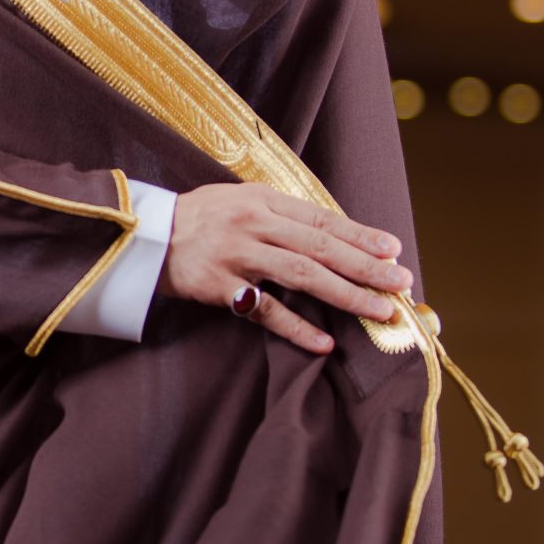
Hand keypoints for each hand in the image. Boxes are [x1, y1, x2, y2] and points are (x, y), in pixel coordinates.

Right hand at [159, 184, 412, 353]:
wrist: (143, 234)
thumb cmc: (199, 217)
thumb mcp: (240, 200)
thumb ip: (281, 215)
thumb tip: (332, 235)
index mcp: (263, 201)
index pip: (322, 219)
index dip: (360, 235)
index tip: (393, 250)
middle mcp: (254, 225)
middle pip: (320, 247)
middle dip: (365, 266)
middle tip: (400, 283)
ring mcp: (237, 256)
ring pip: (302, 276)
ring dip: (345, 294)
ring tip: (379, 310)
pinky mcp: (219, 287)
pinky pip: (264, 311)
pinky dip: (296, 327)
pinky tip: (324, 342)